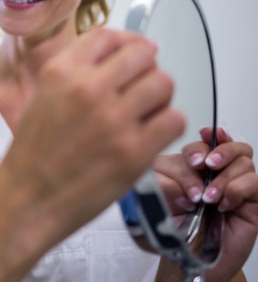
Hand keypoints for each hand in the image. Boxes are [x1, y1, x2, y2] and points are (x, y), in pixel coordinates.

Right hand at [0, 28, 185, 251]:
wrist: (26, 199)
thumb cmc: (32, 155)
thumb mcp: (41, 97)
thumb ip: (76, 71)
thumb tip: (128, 53)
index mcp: (60, 72)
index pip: (108, 36)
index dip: (127, 42)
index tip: (135, 54)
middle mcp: (86, 89)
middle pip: (142, 54)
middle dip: (146, 68)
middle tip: (141, 88)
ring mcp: (112, 119)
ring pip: (163, 82)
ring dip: (159, 96)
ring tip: (146, 113)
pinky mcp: (133, 152)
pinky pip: (174, 119)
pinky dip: (166, 124)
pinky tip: (149, 135)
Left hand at [155, 127, 257, 280]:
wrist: (188, 258)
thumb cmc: (172, 230)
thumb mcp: (156, 202)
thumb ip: (162, 185)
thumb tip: (179, 180)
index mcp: (193, 167)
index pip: (202, 144)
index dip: (199, 146)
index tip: (193, 157)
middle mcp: (215, 173)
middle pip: (229, 144)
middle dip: (219, 150)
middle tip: (206, 165)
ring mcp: (235, 186)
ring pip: (244, 161)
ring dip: (225, 176)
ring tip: (209, 197)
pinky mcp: (252, 203)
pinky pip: (254, 183)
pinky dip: (238, 189)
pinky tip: (223, 204)